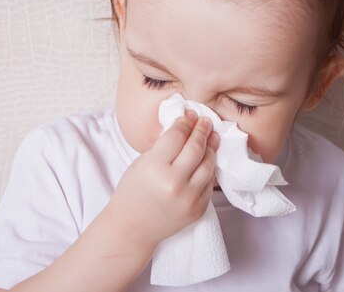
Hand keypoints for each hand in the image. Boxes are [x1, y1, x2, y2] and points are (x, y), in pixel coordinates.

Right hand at [105, 110, 219, 249]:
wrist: (132, 228)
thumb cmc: (132, 192)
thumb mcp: (142, 163)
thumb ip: (163, 147)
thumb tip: (185, 127)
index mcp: (155, 167)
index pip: (177, 136)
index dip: (185, 122)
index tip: (189, 114)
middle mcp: (174, 182)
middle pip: (196, 147)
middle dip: (202, 130)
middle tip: (205, 121)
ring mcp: (189, 197)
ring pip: (208, 164)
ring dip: (211, 148)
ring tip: (211, 137)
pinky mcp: (198, 209)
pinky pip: (209, 183)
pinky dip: (209, 169)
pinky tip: (207, 159)